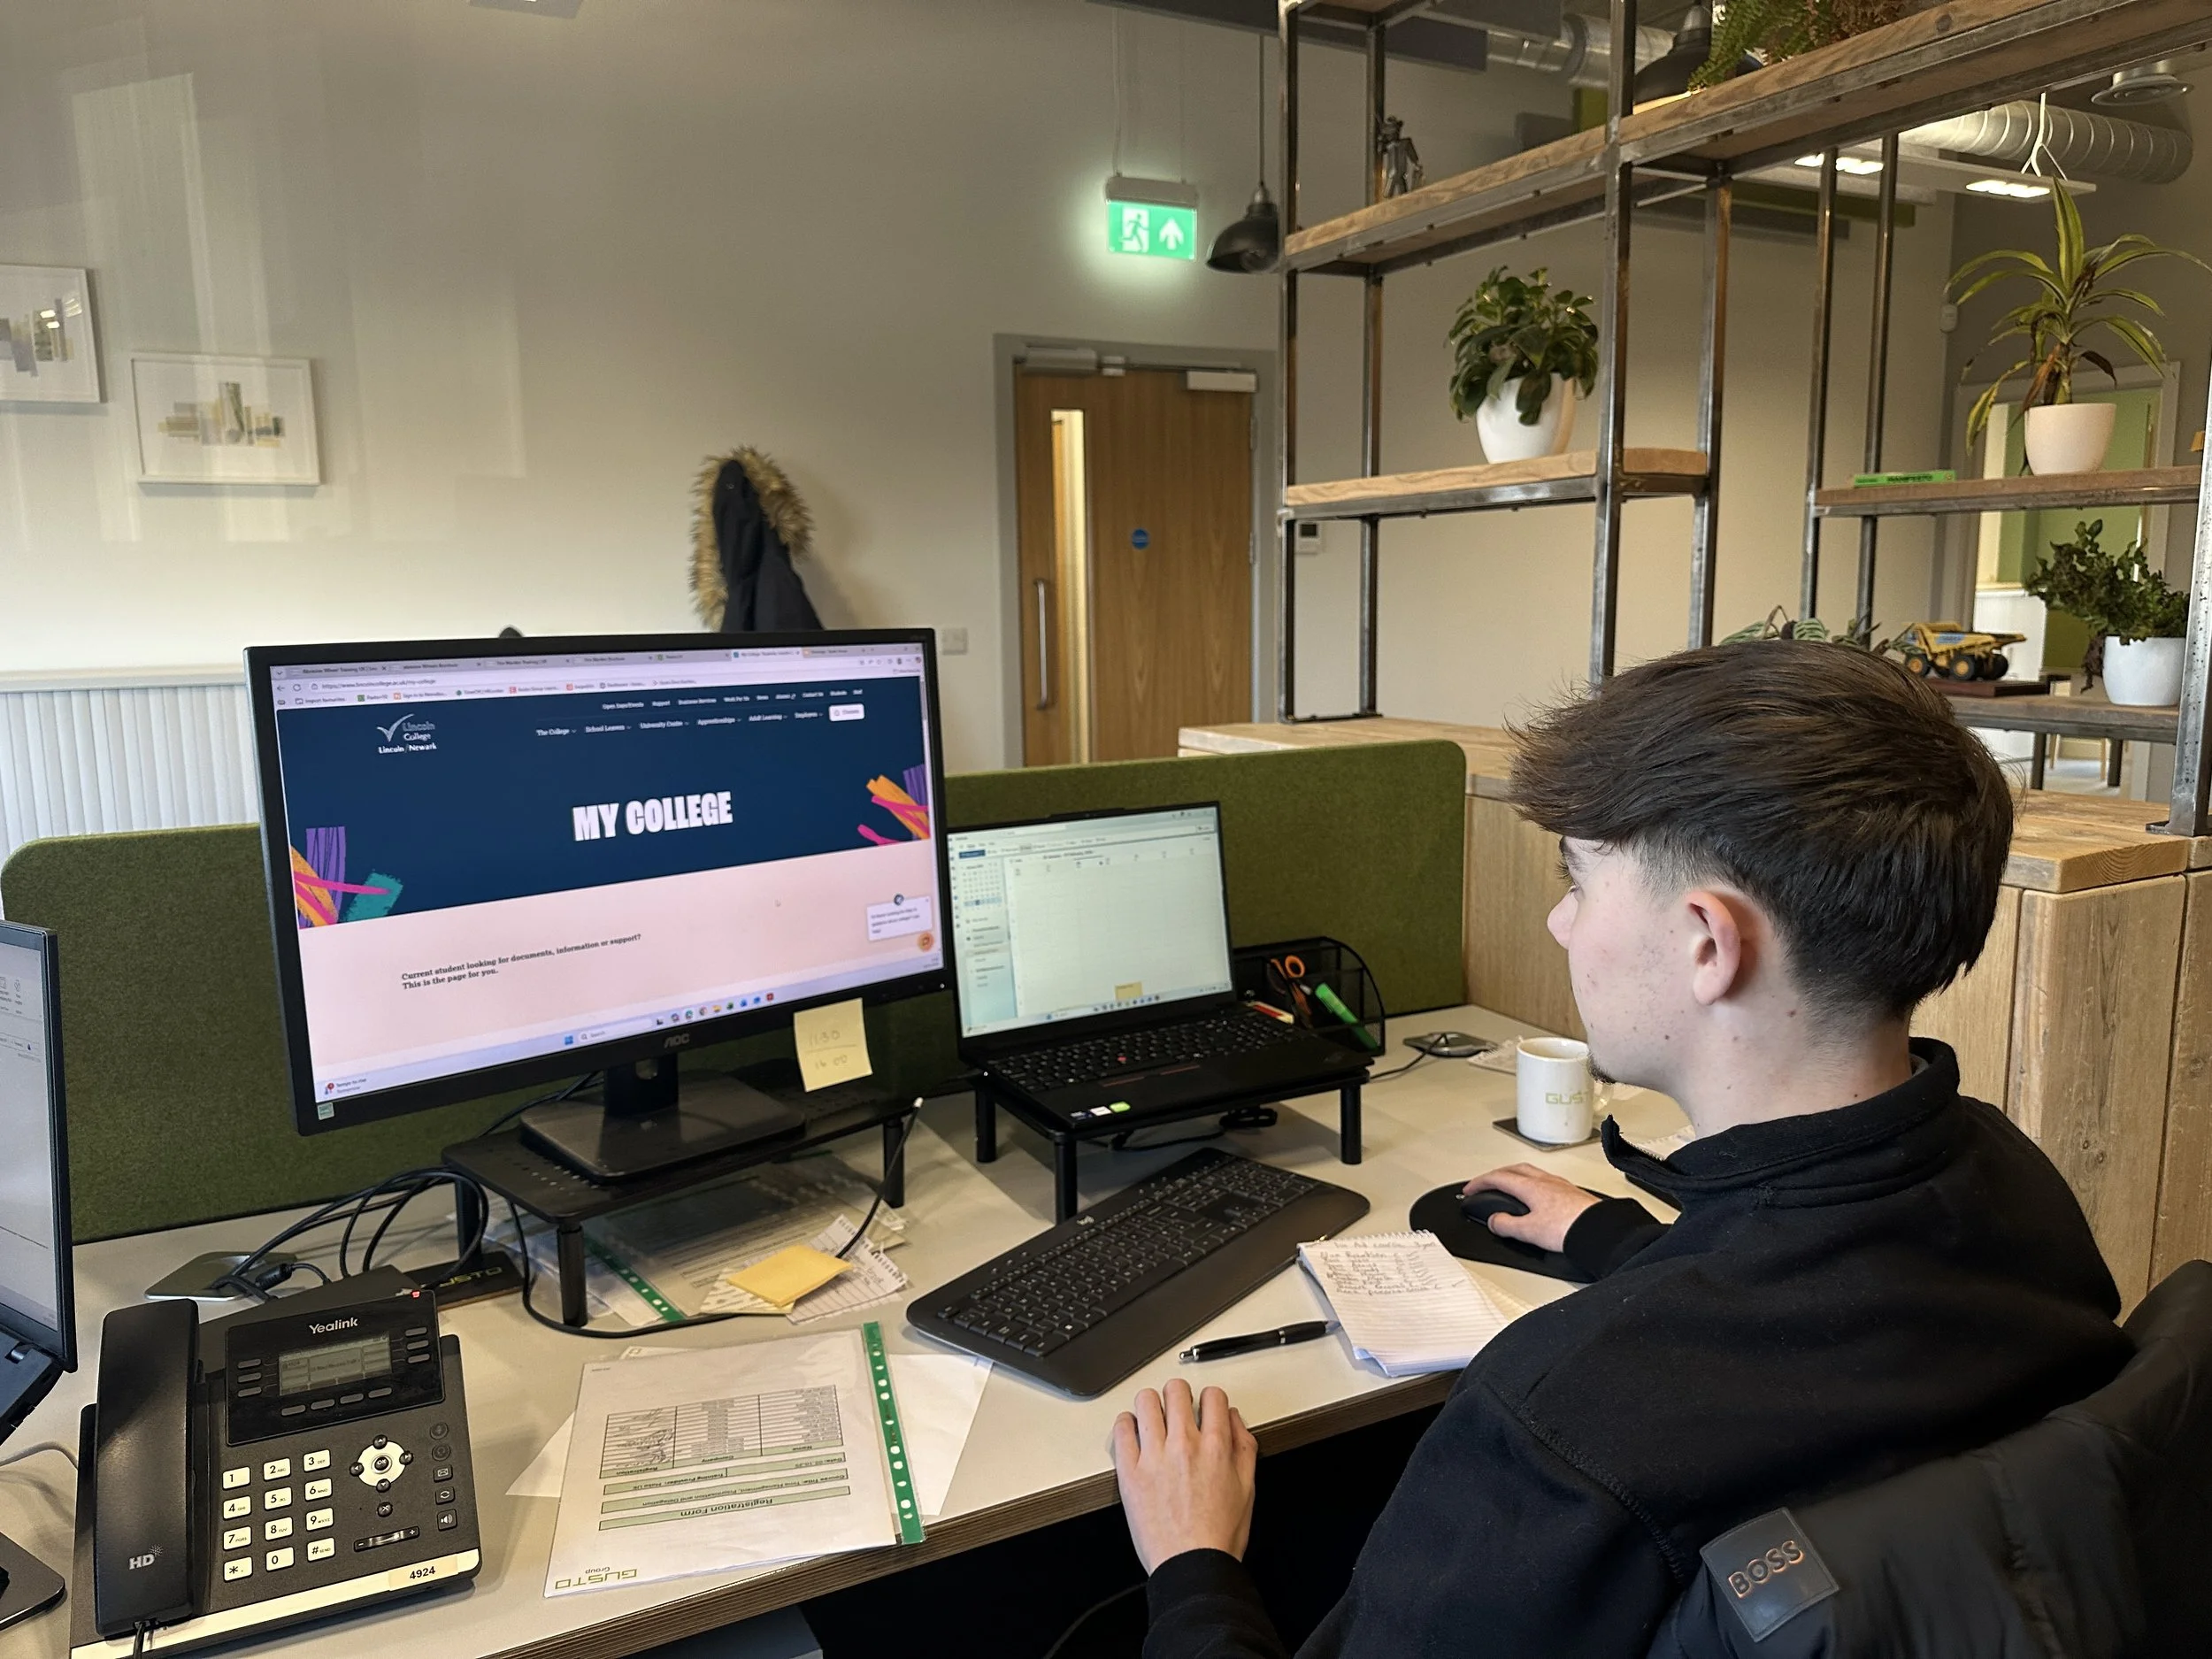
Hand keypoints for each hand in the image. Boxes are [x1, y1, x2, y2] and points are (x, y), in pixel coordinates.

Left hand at [1111, 1377, 1257, 1571]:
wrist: (1191, 1565)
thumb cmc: (1219, 1535)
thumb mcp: (1247, 1488)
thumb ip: (1244, 1446)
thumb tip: (1234, 1419)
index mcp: (1216, 1447)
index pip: (1213, 1395)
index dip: (1210, 1398)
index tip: (1205, 1407)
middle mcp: (1184, 1445)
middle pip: (1176, 1389)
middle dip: (1178, 1395)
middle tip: (1176, 1409)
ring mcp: (1154, 1456)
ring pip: (1145, 1401)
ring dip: (1150, 1405)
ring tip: (1152, 1418)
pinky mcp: (1130, 1471)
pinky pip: (1121, 1430)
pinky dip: (1126, 1425)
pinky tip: (1133, 1433)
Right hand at [1464, 1163, 1602, 1251]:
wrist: (1601, 1231)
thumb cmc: (1570, 1227)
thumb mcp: (1529, 1231)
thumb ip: (1507, 1225)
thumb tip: (1495, 1221)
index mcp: (1531, 1186)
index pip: (1498, 1177)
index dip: (1480, 1183)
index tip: (1470, 1189)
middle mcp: (1546, 1181)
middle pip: (1514, 1169)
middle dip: (1496, 1175)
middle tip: (1486, 1184)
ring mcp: (1561, 1186)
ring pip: (1532, 1173)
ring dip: (1516, 1177)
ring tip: (1510, 1188)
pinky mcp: (1573, 1194)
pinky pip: (1546, 1182)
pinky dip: (1533, 1185)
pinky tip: (1537, 1198)